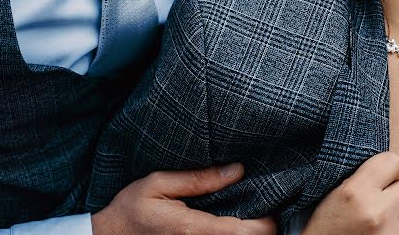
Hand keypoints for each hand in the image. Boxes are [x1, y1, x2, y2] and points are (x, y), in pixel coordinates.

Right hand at [91, 163, 275, 234]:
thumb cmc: (130, 209)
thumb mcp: (158, 183)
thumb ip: (199, 178)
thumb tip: (238, 170)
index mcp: (193, 229)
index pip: (248, 232)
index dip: (267, 220)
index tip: (269, 202)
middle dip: (261, 226)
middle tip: (260, 204)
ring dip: (247, 232)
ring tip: (246, 211)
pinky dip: (232, 234)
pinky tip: (229, 221)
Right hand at [302, 152, 398, 233]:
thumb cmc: (326, 228)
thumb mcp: (334, 194)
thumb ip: (361, 178)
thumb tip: (390, 167)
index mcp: (354, 191)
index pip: (393, 161)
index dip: (391, 171)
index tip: (384, 180)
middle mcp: (375, 211)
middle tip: (385, 203)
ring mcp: (389, 233)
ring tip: (387, 223)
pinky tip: (389, 234)